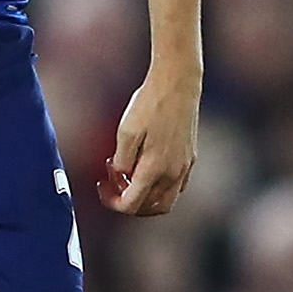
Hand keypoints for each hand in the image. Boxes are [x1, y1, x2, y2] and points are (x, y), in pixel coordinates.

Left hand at [101, 72, 199, 215]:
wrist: (178, 83)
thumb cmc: (149, 104)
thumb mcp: (126, 132)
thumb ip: (122, 161)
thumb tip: (122, 176)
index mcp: (154, 170)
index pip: (131, 205)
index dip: (112, 202)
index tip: (102, 186)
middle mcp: (173, 173)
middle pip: (151, 208)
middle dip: (129, 203)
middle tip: (114, 185)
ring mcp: (185, 167)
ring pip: (166, 201)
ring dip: (146, 198)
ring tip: (129, 178)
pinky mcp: (190, 158)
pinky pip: (176, 187)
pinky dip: (159, 188)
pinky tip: (146, 169)